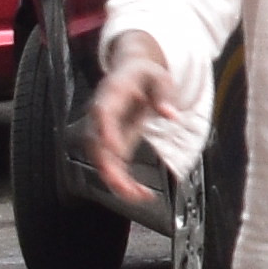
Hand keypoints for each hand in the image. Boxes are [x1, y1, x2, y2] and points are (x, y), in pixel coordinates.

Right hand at [86, 36, 186, 215]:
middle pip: (96, 143)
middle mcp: (101, 115)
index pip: (103, 112)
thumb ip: (164, 94)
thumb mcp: (160, 76)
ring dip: (116, 180)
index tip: (114, 149)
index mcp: (111, 93)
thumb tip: (171, 115)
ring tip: (138, 196)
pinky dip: (124, 182)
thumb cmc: (145, 74)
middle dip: (107, 166)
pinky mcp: (112, 145)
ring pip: (101, 160)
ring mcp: (103, 131)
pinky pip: (113, 165)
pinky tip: (141, 194)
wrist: (131, 73)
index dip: (106, 131)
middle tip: (123, 184)